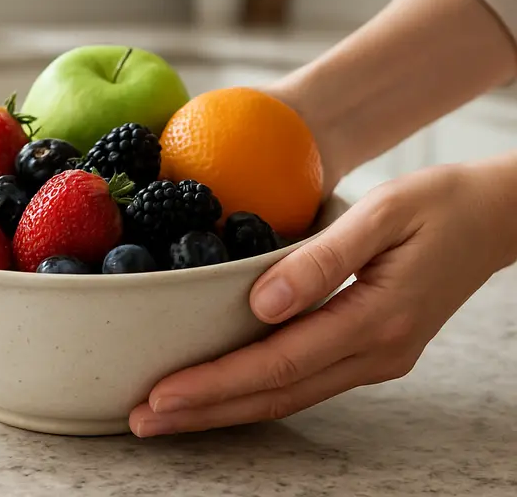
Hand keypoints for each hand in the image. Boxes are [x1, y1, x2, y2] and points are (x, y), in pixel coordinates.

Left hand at [129, 159, 516, 436]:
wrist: (493, 217)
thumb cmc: (437, 205)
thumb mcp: (382, 216)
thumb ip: (322, 260)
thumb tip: (261, 303)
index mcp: (376, 321)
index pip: (279, 363)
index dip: (216, 382)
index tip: (161, 394)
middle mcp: (376, 353)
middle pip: (277, 394)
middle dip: (207, 411)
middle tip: (143, 419)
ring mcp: (378, 358)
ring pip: (290, 396)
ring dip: (227, 407)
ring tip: (171, 413)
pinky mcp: (374, 349)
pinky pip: (306, 380)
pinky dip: (259, 390)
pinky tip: (228, 389)